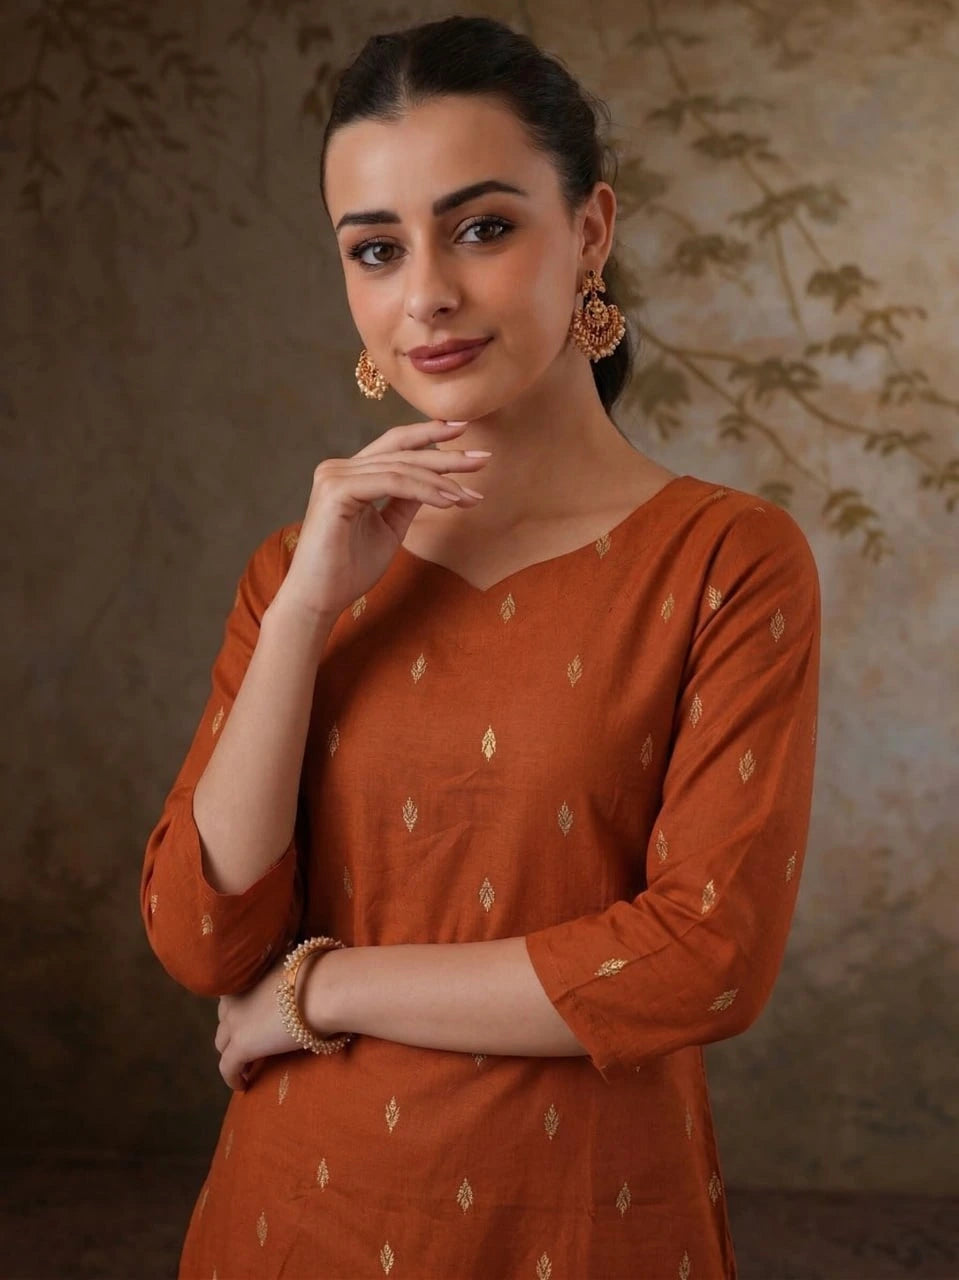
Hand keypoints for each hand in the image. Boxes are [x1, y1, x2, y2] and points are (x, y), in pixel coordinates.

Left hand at [215, 954, 322, 1091]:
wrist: (321, 991)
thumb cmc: (318, 976)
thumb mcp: (295, 970)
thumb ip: (285, 978)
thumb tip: (297, 984)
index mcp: (247, 976)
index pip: (235, 998)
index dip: (242, 1013)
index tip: (254, 1022)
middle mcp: (235, 997)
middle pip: (225, 1021)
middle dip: (234, 1033)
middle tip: (251, 1043)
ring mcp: (235, 1021)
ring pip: (222, 1044)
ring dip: (233, 1053)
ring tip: (248, 1064)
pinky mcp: (240, 1046)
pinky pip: (227, 1068)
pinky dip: (233, 1078)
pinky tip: (243, 1085)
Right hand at [275, 418, 490, 621]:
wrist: (319, 600)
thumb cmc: (349, 570)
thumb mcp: (389, 530)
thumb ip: (407, 502)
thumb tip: (437, 482)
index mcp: (349, 473)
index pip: (394, 445)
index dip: (430, 435)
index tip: (466, 433)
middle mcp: (338, 468)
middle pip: (402, 452)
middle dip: (446, 455)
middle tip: (483, 459)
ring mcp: (335, 476)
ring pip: (401, 468)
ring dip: (441, 480)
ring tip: (470, 495)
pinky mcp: (336, 491)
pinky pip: (391, 483)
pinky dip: (423, 490)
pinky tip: (448, 501)